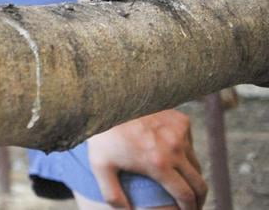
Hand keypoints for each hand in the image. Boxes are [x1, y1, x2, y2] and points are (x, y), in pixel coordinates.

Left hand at [87, 110, 205, 208]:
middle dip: (198, 199)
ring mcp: (180, 132)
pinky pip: (190, 144)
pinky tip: (174, 159)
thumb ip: (112, 195)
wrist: (107, 99)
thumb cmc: (101, 133)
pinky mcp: (180, 119)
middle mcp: (175, 148)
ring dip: (192, 177)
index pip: (186, 196)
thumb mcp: (101, 165)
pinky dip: (185, 153)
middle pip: (199, 183)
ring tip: (183, 185)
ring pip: (195, 164)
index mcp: (158, 164)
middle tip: (192, 206)